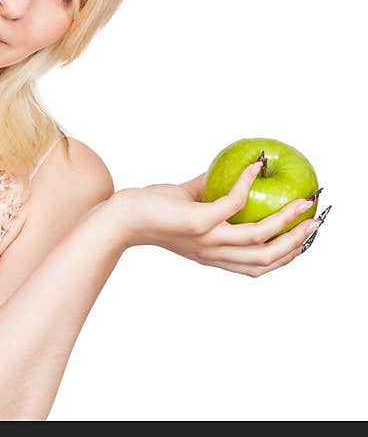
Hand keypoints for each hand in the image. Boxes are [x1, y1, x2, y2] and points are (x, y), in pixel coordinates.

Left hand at [112, 162, 319, 276]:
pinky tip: (253, 170)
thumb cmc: (150, 210)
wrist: (120, 217)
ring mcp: (206, 239)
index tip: (305, 240)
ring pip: (258, 238)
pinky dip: (247, 185)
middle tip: (316, 222)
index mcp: (214, 255)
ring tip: (303, 202)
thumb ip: (209, 193)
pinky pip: (233, 203)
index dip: (285, 257)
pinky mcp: (197, 222)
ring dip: (286, 220)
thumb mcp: (186, 206)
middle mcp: (213, 253)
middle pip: (267, 259)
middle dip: (297, 243)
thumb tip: (230, 171)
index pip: (258, 266)